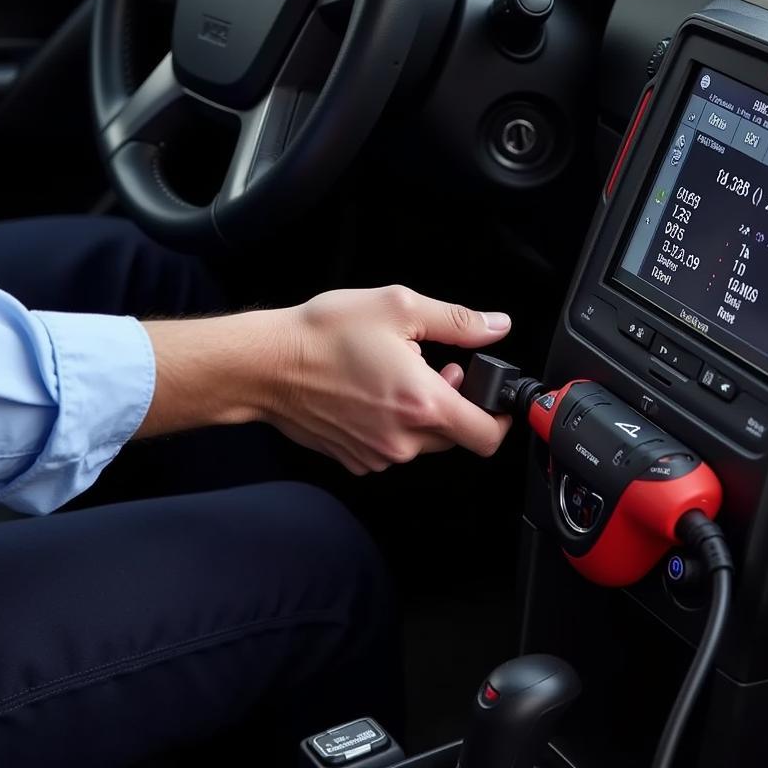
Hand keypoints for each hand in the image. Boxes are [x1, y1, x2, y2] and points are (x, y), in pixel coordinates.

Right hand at [269, 286, 512, 473]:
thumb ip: (457, 320)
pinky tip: (371, 393)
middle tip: (433, 368)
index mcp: (422, 404)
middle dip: (454, 404)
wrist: (267, 364)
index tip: (493, 396)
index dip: (500, 416)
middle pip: (456, 437)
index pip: (487, 436)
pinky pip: (391, 448)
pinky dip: (392, 425)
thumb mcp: (399, 308)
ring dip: (421, 413)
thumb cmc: (325, 334)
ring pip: (422, 443)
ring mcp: (376, 455)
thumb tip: (497, 326)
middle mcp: (402, 440)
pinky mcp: (354, 459)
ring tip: (395, 375)